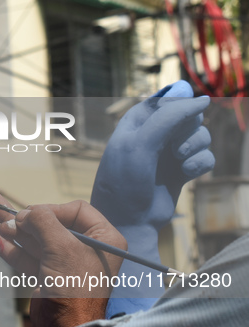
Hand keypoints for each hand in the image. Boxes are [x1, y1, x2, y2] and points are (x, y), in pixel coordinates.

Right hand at [0, 192, 124, 326]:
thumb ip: (42, 221)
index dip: (51, 209)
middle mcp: (87, 249)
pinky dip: (14, 248)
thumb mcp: (61, 246)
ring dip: (15, 231)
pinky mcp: (50, 277)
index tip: (30, 213)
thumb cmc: (73, 286)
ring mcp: (67, 264)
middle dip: (27, 219)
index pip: (76, 210)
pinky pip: (31, 257)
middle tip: (4, 211)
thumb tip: (24, 213)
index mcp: (103, 238)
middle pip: (53, 224)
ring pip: (38, 240)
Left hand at [91, 81, 213, 228]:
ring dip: (195, 145)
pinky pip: (205, 156)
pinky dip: (200, 162)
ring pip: (200, 134)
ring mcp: (168, 153)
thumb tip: (204, 99)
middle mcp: (153, 135)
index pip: (165, 99)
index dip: (176, 107)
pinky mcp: (182, 170)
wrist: (129, 221)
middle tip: (175, 148)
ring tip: (180, 161)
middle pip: (187, 114)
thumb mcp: (140, 144)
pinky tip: (187, 173)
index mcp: (135, 122)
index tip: (173, 125)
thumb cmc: (126, 182)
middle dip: (188, 128)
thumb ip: (169, 117)